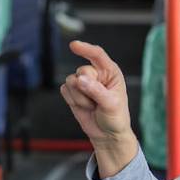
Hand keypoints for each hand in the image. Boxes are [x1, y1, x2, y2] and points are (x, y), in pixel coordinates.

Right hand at [60, 41, 137, 177]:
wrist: (107, 134)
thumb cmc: (115, 117)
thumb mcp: (111, 104)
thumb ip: (96, 90)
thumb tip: (80, 78)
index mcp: (111, 71)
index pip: (97, 55)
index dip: (86, 49)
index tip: (74, 45)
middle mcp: (97, 74)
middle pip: (81, 71)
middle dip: (86, 89)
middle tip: (97, 102)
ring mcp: (84, 82)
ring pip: (70, 81)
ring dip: (79, 98)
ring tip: (92, 106)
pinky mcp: (73, 92)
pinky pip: (64, 90)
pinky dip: (72, 101)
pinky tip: (84, 107)